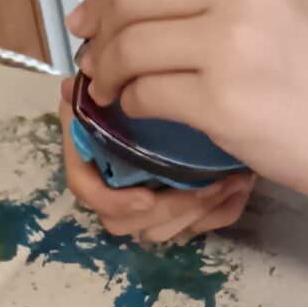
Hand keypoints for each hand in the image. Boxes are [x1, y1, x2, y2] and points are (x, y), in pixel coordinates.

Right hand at [58, 82, 253, 244]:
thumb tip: (68, 88)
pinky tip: (240, 188)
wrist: (196, 83)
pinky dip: (219, 213)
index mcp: (93, 151)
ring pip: (160, 231)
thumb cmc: (145, 78)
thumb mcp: (120, 74)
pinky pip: (197, 226)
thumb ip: (94, 84)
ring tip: (231, 183)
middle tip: (209, 188)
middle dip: (168, 211)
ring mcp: (148, 198)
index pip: (86, 189)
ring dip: (197, 214)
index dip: (113, 200)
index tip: (145, 197)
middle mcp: (115, 181)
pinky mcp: (181, 205)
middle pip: (124, 222)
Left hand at [66, 0, 307, 198]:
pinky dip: (132, 105)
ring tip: (109, 89)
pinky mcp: (221, 99)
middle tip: (92, 61)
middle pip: (130, 0)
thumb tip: (129, 6)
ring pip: (129, 48)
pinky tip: (140, 111)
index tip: (88, 19)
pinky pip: (146, 94)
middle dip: (99, 34)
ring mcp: (229, 42)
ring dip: (106, 72)